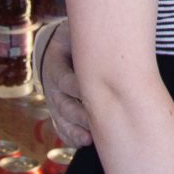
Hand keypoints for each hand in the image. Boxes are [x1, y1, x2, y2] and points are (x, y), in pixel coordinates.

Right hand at [34, 18, 93, 147]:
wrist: (64, 43)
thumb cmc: (80, 37)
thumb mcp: (81, 32)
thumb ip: (94, 37)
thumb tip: (121, 34)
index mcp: (55, 62)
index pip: (63, 78)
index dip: (78, 87)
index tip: (92, 92)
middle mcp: (52, 83)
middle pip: (63, 103)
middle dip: (80, 114)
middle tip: (98, 120)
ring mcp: (54, 98)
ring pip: (62, 118)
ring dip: (75, 129)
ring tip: (89, 138)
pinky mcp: (58, 110)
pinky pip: (61, 127)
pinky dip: (71, 136)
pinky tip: (85, 141)